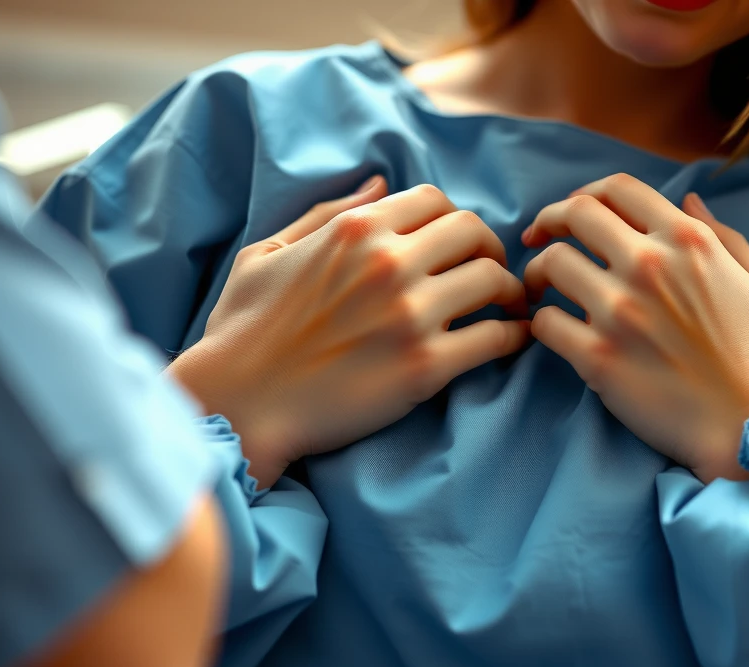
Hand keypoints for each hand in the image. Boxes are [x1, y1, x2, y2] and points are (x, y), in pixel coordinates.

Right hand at [169, 179, 530, 486]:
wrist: (237, 405)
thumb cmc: (242, 330)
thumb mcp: (268, 253)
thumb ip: (327, 213)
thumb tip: (379, 180)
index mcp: (355, 230)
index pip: (435, 200)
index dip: (452, 220)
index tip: (457, 245)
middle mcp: (389, 263)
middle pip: (474, 230)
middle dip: (489, 248)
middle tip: (490, 273)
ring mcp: (410, 315)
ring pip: (493, 279)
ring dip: (508, 292)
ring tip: (507, 308)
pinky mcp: (425, 367)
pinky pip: (495, 338)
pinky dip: (512, 337)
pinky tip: (510, 342)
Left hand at [522, 173, 748, 483]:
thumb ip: (727, 240)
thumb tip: (690, 200)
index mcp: (689, 242)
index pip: (619, 189)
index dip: (588, 194)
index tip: (574, 213)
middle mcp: (650, 266)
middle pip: (574, 214)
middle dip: (550, 221)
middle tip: (538, 240)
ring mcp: (619, 311)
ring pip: (551, 264)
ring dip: (538, 272)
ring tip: (539, 289)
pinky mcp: (597, 357)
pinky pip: (546, 322)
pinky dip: (539, 323)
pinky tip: (548, 330)